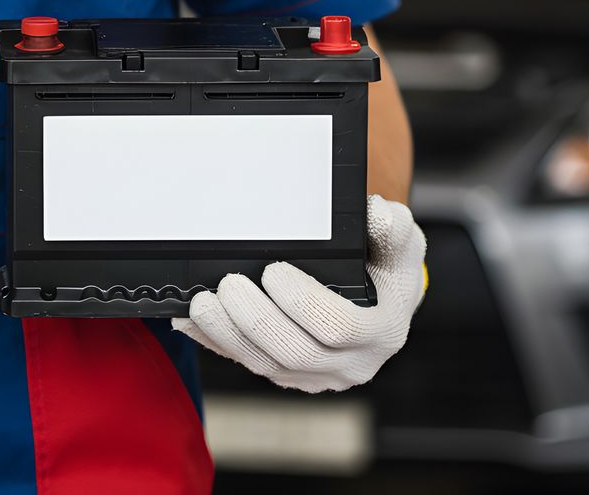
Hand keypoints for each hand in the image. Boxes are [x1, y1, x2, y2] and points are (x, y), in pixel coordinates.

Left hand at [172, 195, 425, 392]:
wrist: (379, 305)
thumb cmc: (384, 270)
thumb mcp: (398, 246)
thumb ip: (392, 228)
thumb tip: (375, 213)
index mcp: (382, 333)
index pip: (338, 327)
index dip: (302, 302)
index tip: (274, 271)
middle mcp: (351, 363)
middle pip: (295, 352)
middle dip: (256, 319)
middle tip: (229, 284)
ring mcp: (317, 375)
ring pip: (265, 365)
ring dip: (229, 334)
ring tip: (203, 304)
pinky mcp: (288, 376)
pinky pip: (245, 363)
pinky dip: (215, 343)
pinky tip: (190, 322)